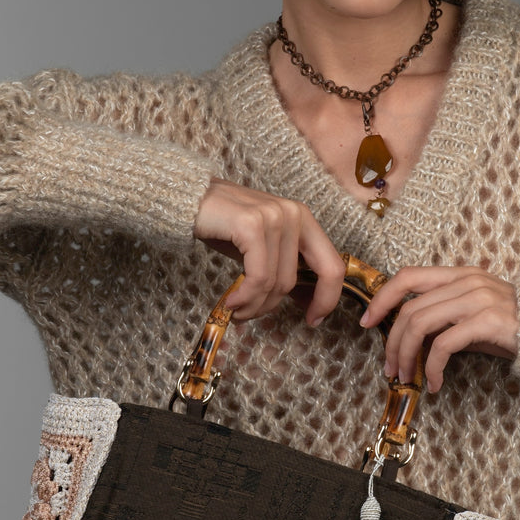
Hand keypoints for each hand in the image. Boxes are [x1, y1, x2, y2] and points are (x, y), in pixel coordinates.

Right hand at [193, 177, 344, 323]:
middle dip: (274, 306)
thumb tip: (308, 303)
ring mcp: (275, 217)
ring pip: (276, 282)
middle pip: (300, 279)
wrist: (187, 199)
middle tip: (251, 316)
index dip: (327, 298)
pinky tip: (232, 302)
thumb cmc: (223, 226)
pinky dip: (245, 297)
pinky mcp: (252, 225)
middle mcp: (294, 214)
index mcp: (303, 219)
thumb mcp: (261, 250)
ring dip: (253, 305)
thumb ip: (285, 270)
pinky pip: (258, 277)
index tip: (314, 320)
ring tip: (236, 309)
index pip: (332, 265)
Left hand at [360, 266, 518, 392]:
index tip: (367, 322)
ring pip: (420, 324)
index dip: (382, 298)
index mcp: (460, 275)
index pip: (408, 276)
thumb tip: (410, 338)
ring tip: (406, 377)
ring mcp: (477, 299)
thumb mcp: (474, 317)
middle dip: (391, 342)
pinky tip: (433, 383)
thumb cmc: (515, 328)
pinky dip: (431, 368)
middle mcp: (467, 282)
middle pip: (409, 309)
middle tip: (389, 368)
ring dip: (406, 356)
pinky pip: (443, 345)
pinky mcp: (487, 321)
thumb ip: (444, 320)